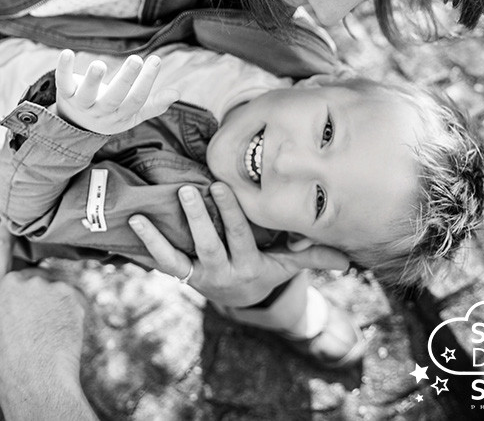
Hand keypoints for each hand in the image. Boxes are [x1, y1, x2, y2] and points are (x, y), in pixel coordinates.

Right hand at [0, 227, 96, 419]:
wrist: (34, 376)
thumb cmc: (13, 359)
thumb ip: (10, 299)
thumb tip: (31, 285)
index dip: (4, 233)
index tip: (9, 217)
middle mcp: (15, 281)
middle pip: (35, 280)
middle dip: (40, 300)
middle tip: (36, 329)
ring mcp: (43, 284)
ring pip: (56, 291)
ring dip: (56, 308)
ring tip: (48, 334)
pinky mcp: (68, 291)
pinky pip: (74, 299)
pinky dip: (72, 314)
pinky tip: (63, 332)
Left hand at [54, 49, 177, 134]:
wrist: (76, 125)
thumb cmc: (111, 113)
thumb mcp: (132, 113)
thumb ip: (154, 105)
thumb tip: (177, 94)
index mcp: (120, 115)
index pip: (135, 101)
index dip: (146, 82)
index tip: (156, 59)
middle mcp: (100, 111)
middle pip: (113, 98)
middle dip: (125, 79)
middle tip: (136, 59)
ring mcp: (81, 104)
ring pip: (86, 94)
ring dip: (92, 80)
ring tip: (100, 64)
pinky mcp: (66, 93)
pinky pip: (63, 82)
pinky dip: (63, 68)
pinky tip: (67, 53)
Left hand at [128, 182, 349, 307]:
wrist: (241, 298)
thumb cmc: (266, 269)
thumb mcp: (288, 264)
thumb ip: (312, 256)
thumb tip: (348, 259)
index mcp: (251, 266)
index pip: (241, 237)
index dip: (232, 213)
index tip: (223, 185)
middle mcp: (224, 273)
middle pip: (211, 244)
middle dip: (202, 217)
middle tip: (194, 187)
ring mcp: (201, 275)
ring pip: (185, 253)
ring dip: (171, 229)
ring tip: (166, 199)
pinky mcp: (183, 275)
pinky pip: (164, 261)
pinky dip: (148, 243)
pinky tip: (135, 220)